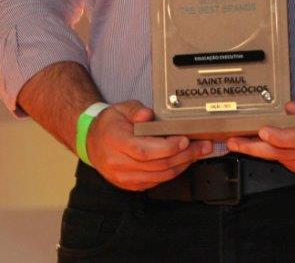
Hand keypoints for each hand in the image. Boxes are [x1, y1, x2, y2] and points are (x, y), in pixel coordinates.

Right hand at [87, 100, 213, 190]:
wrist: (92, 143)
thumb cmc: (109, 125)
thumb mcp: (121, 109)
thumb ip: (136, 110)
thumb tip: (149, 115)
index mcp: (115, 142)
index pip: (144, 150)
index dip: (168, 147)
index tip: (185, 139)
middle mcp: (119, 164)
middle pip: (157, 164)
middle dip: (185, 155)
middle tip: (202, 146)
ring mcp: (125, 178)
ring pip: (160, 176)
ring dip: (182, 165)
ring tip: (197, 153)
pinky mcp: (131, 185)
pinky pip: (157, 181)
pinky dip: (172, 172)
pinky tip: (183, 162)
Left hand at [225, 91, 294, 180]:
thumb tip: (287, 109)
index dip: (280, 137)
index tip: (263, 132)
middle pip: (287, 153)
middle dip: (256, 148)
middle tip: (234, 142)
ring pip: (288, 162)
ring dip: (267, 153)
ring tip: (247, 144)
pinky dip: (283, 158)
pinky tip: (275, 149)